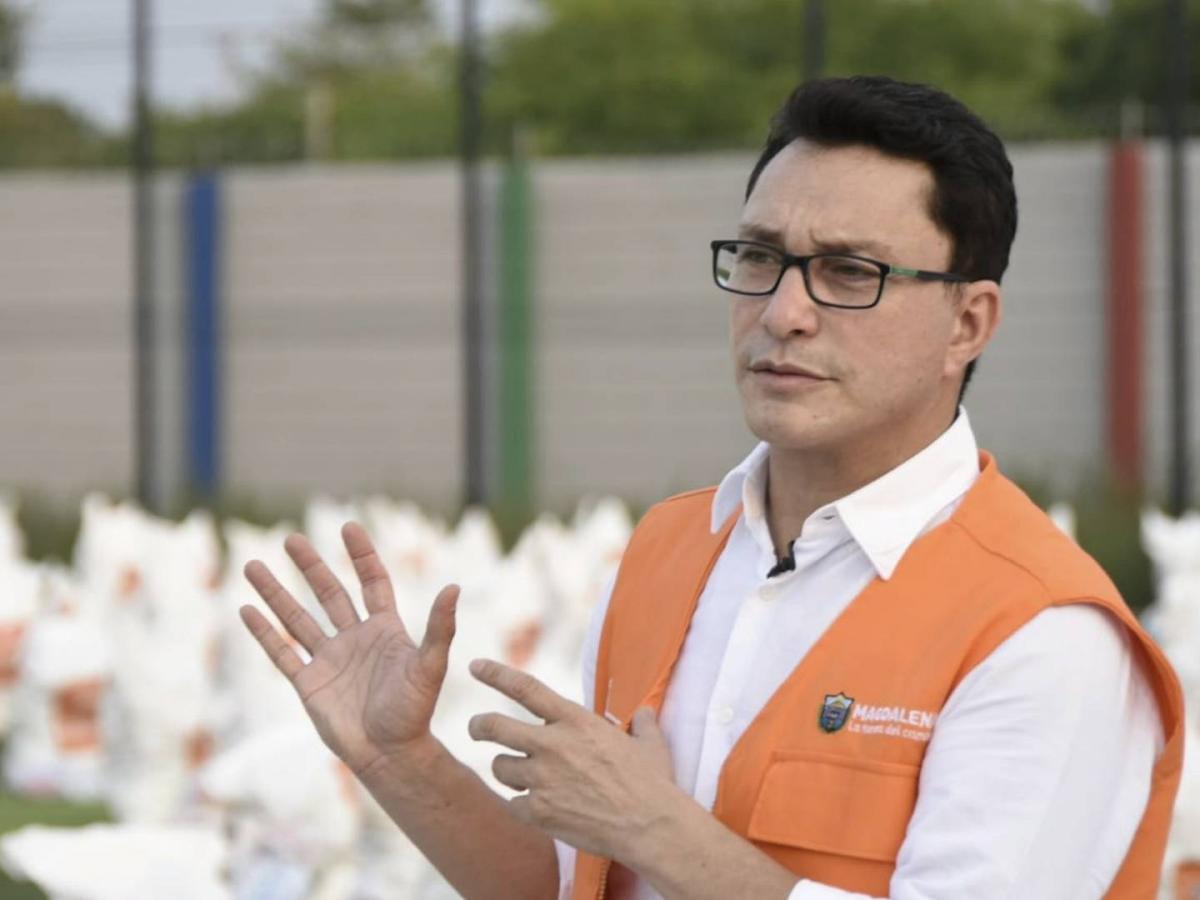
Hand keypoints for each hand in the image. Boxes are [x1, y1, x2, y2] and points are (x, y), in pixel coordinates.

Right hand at [239, 522, 457, 777]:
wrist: (389, 754)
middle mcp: (354, 639)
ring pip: (297, 618)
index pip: (372, 583)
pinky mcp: (308, 684)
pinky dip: (263, 632)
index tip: (348, 527)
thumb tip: (454, 586)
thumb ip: (440, 628)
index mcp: (385, 630)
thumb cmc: (415, 712)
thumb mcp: (430, 666)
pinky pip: (282, 652)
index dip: (361, 556)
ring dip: (276, 593)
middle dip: (310, 566)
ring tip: (252, 565)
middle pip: (329, 593)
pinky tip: (245, 610)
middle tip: (290, 538)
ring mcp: (329, 660)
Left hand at [467, 659, 682, 861]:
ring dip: (505, 770)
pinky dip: (520, 806)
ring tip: (519, 776)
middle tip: (476, 729)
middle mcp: (552, 744)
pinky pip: (512, 804)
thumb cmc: (654, 783)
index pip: (525, 688)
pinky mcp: (538, 811)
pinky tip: (537, 809)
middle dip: (478, 726)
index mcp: (575, 720)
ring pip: (499, 767)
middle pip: (494, 726)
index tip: (475, 666)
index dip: (495, 674)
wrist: (650, 826)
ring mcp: (542, 779)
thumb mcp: (650, 744)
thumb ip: (642, 724)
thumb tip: (645, 713)